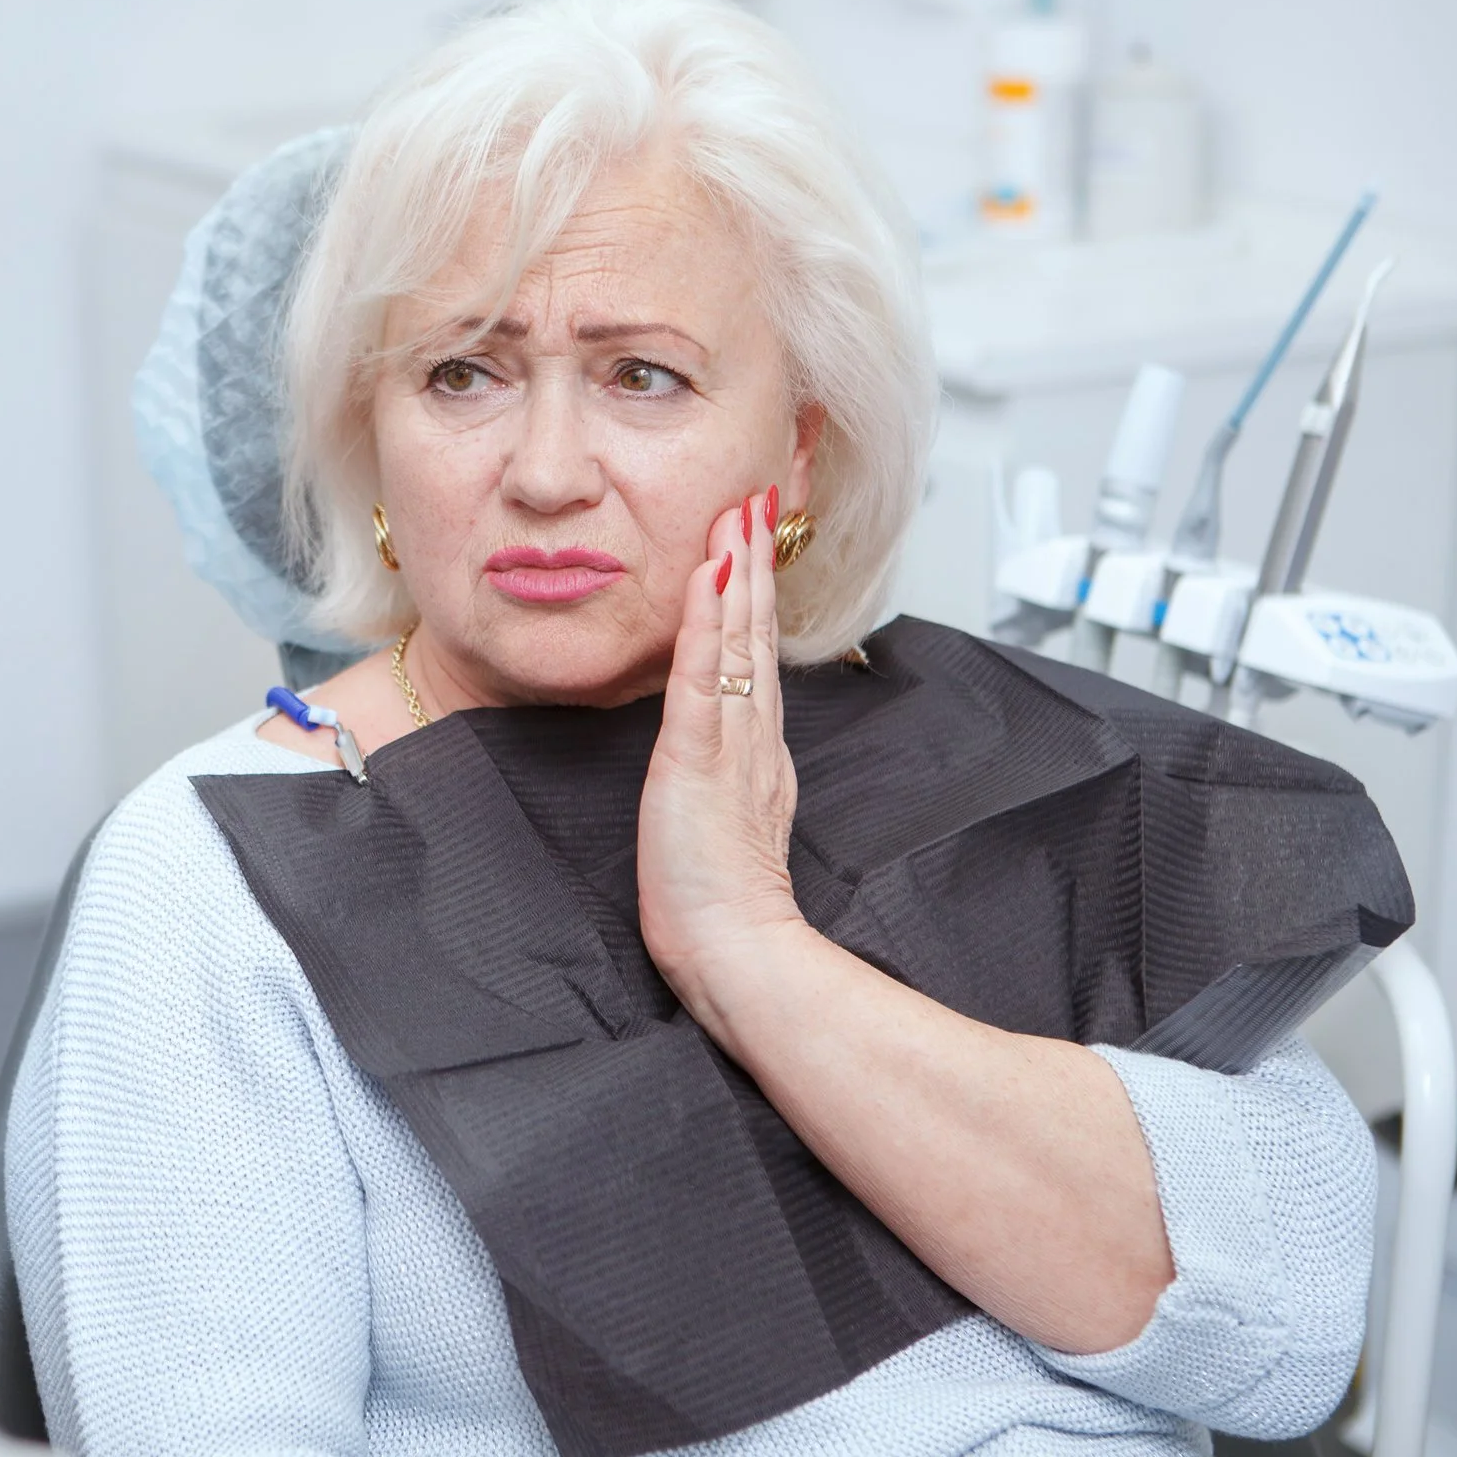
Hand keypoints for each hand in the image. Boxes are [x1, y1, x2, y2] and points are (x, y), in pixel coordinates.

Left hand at [637, 490, 803, 1003]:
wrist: (736, 952)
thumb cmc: (719, 909)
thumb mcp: (726, 829)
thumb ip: (730, 788)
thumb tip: (722, 763)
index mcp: (757, 757)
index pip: (756, 662)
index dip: (755, 603)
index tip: (751, 551)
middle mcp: (752, 741)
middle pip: (755, 636)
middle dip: (753, 565)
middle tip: (753, 504)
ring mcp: (731, 745)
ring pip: (737, 643)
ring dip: (735, 574)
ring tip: (735, 517)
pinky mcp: (699, 760)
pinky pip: (704, 680)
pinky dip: (707, 627)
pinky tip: (708, 581)